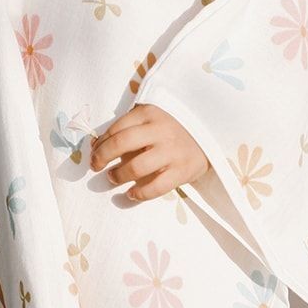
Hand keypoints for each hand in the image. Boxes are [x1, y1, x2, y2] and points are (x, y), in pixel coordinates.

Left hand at [89, 104, 209, 202]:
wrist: (212, 133)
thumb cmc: (174, 126)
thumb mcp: (152, 118)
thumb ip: (128, 126)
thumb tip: (96, 143)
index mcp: (150, 113)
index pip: (117, 128)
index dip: (101, 143)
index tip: (94, 152)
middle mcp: (160, 130)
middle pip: (121, 144)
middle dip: (102, 157)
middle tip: (97, 166)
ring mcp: (172, 151)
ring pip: (136, 167)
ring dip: (118, 175)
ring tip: (113, 178)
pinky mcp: (183, 171)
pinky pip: (156, 187)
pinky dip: (139, 194)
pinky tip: (131, 194)